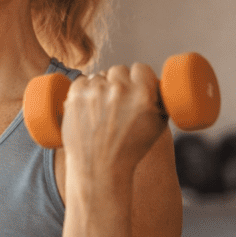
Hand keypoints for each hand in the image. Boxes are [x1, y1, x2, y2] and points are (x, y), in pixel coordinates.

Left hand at [61, 63, 167, 179]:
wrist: (99, 168)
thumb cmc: (129, 150)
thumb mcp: (157, 126)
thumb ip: (161, 102)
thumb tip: (158, 85)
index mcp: (142, 94)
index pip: (140, 68)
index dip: (137, 77)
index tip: (134, 85)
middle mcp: (119, 90)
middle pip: (118, 70)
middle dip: (119, 82)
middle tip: (117, 100)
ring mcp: (95, 92)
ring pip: (99, 76)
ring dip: (100, 87)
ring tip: (101, 109)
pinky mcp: (75, 97)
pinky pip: (81, 81)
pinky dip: (83, 90)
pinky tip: (87, 105)